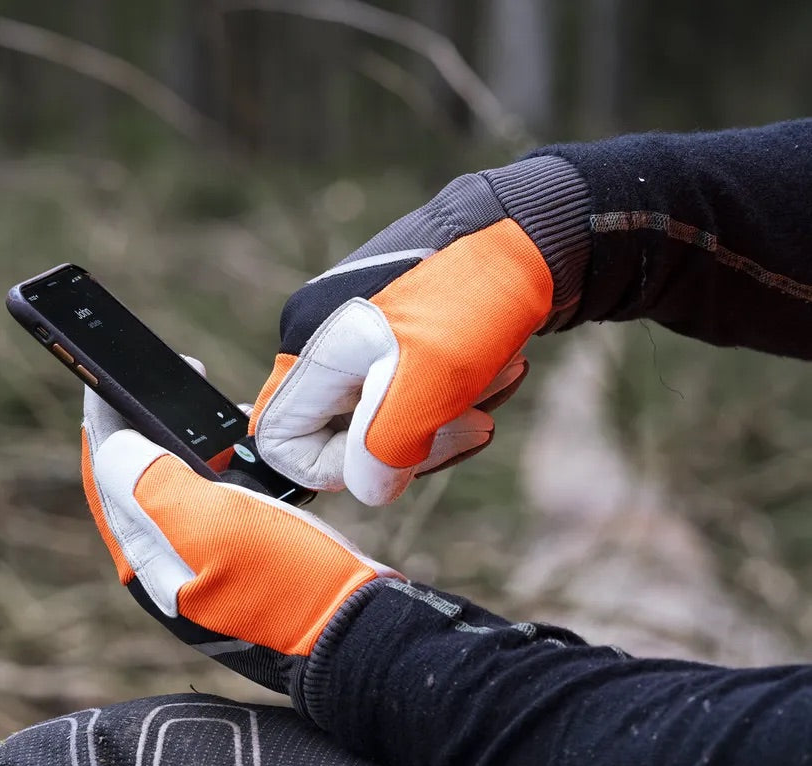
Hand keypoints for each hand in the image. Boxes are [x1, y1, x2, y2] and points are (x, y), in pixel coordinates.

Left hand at [81, 383, 401, 696]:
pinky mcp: (239, 555)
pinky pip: (214, 498)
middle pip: (134, 478)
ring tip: (214, 409)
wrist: (357, 632)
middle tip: (176, 384)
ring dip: (186, 441)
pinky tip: (246, 447)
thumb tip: (114, 444)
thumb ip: (153, 485)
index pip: (105, 476)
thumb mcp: (215, 526)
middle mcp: (165, 563)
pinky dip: (222, 463)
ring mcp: (202, 561)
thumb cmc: (289, 583)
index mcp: (145, 560)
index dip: (106, 421)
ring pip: (175, 485)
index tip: (116, 376)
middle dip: (145, 425)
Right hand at [251, 157, 588, 504]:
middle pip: (344, 435)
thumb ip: (382, 450)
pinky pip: (414, 387)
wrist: (534, 227)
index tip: (398, 454)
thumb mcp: (426, 385)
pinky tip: (499, 364)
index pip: (282, 444)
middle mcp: (324, 338)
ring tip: (497, 376)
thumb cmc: (474, 297)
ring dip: (448, 414)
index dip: (336, 468)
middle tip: (473, 420)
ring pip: (388, 414)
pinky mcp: (399, 327)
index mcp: (313, 349)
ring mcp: (361, 331)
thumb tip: (370, 487)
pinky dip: (457, 391)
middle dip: (415, 440)